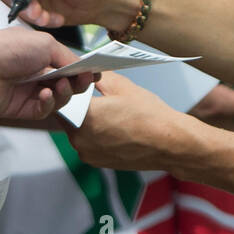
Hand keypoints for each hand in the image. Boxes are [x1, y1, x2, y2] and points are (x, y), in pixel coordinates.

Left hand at [0, 27, 96, 119]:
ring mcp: (31, 93)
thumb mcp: (47, 45)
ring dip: (64, 93)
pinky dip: (49, 104)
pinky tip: (45, 94)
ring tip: (59, 84)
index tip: (97, 73)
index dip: (84, 71)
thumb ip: (69, 59)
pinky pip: (44, 111)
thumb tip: (86, 69)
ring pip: (60, 99)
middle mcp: (40, 75)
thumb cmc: (9, 47)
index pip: (71, 67)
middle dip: (79, 83)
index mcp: (45, 57)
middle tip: (84, 80)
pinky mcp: (22, 109)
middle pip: (69, 85)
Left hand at [67, 72, 190, 170]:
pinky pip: (86, 142)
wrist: (169, 143)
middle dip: (77, 104)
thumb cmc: (150, 115)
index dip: (70, 88)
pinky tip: (112, 125)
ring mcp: (87, 153)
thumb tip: (85, 71)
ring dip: (84, 120)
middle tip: (93, 95)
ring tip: (107, 112)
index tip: (78, 83)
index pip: (64, 98)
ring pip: (76, 130)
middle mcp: (80, 139)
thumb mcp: (122, 86)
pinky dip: (94, 133)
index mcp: (83, 117)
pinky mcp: (96, 162)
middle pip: (67, 115)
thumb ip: (97, 77)